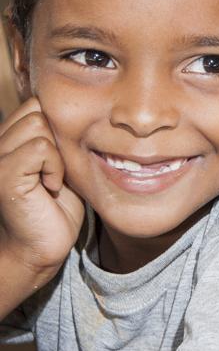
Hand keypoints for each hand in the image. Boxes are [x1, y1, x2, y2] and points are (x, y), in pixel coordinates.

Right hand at [0, 98, 83, 274]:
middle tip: (57, 170)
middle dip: (58, 137)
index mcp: (8, 138)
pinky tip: (50, 189)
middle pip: (38, 107)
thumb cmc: (58, 206)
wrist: (42, 248)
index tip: (61, 159)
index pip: (37, 101)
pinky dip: (54, 167)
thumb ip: (57, 134)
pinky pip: (39, 147)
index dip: (58, 125)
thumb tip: (79, 105)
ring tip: (52, 180)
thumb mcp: (61, 161)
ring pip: (38, 124)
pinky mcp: (4, 174)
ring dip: (57, 153)